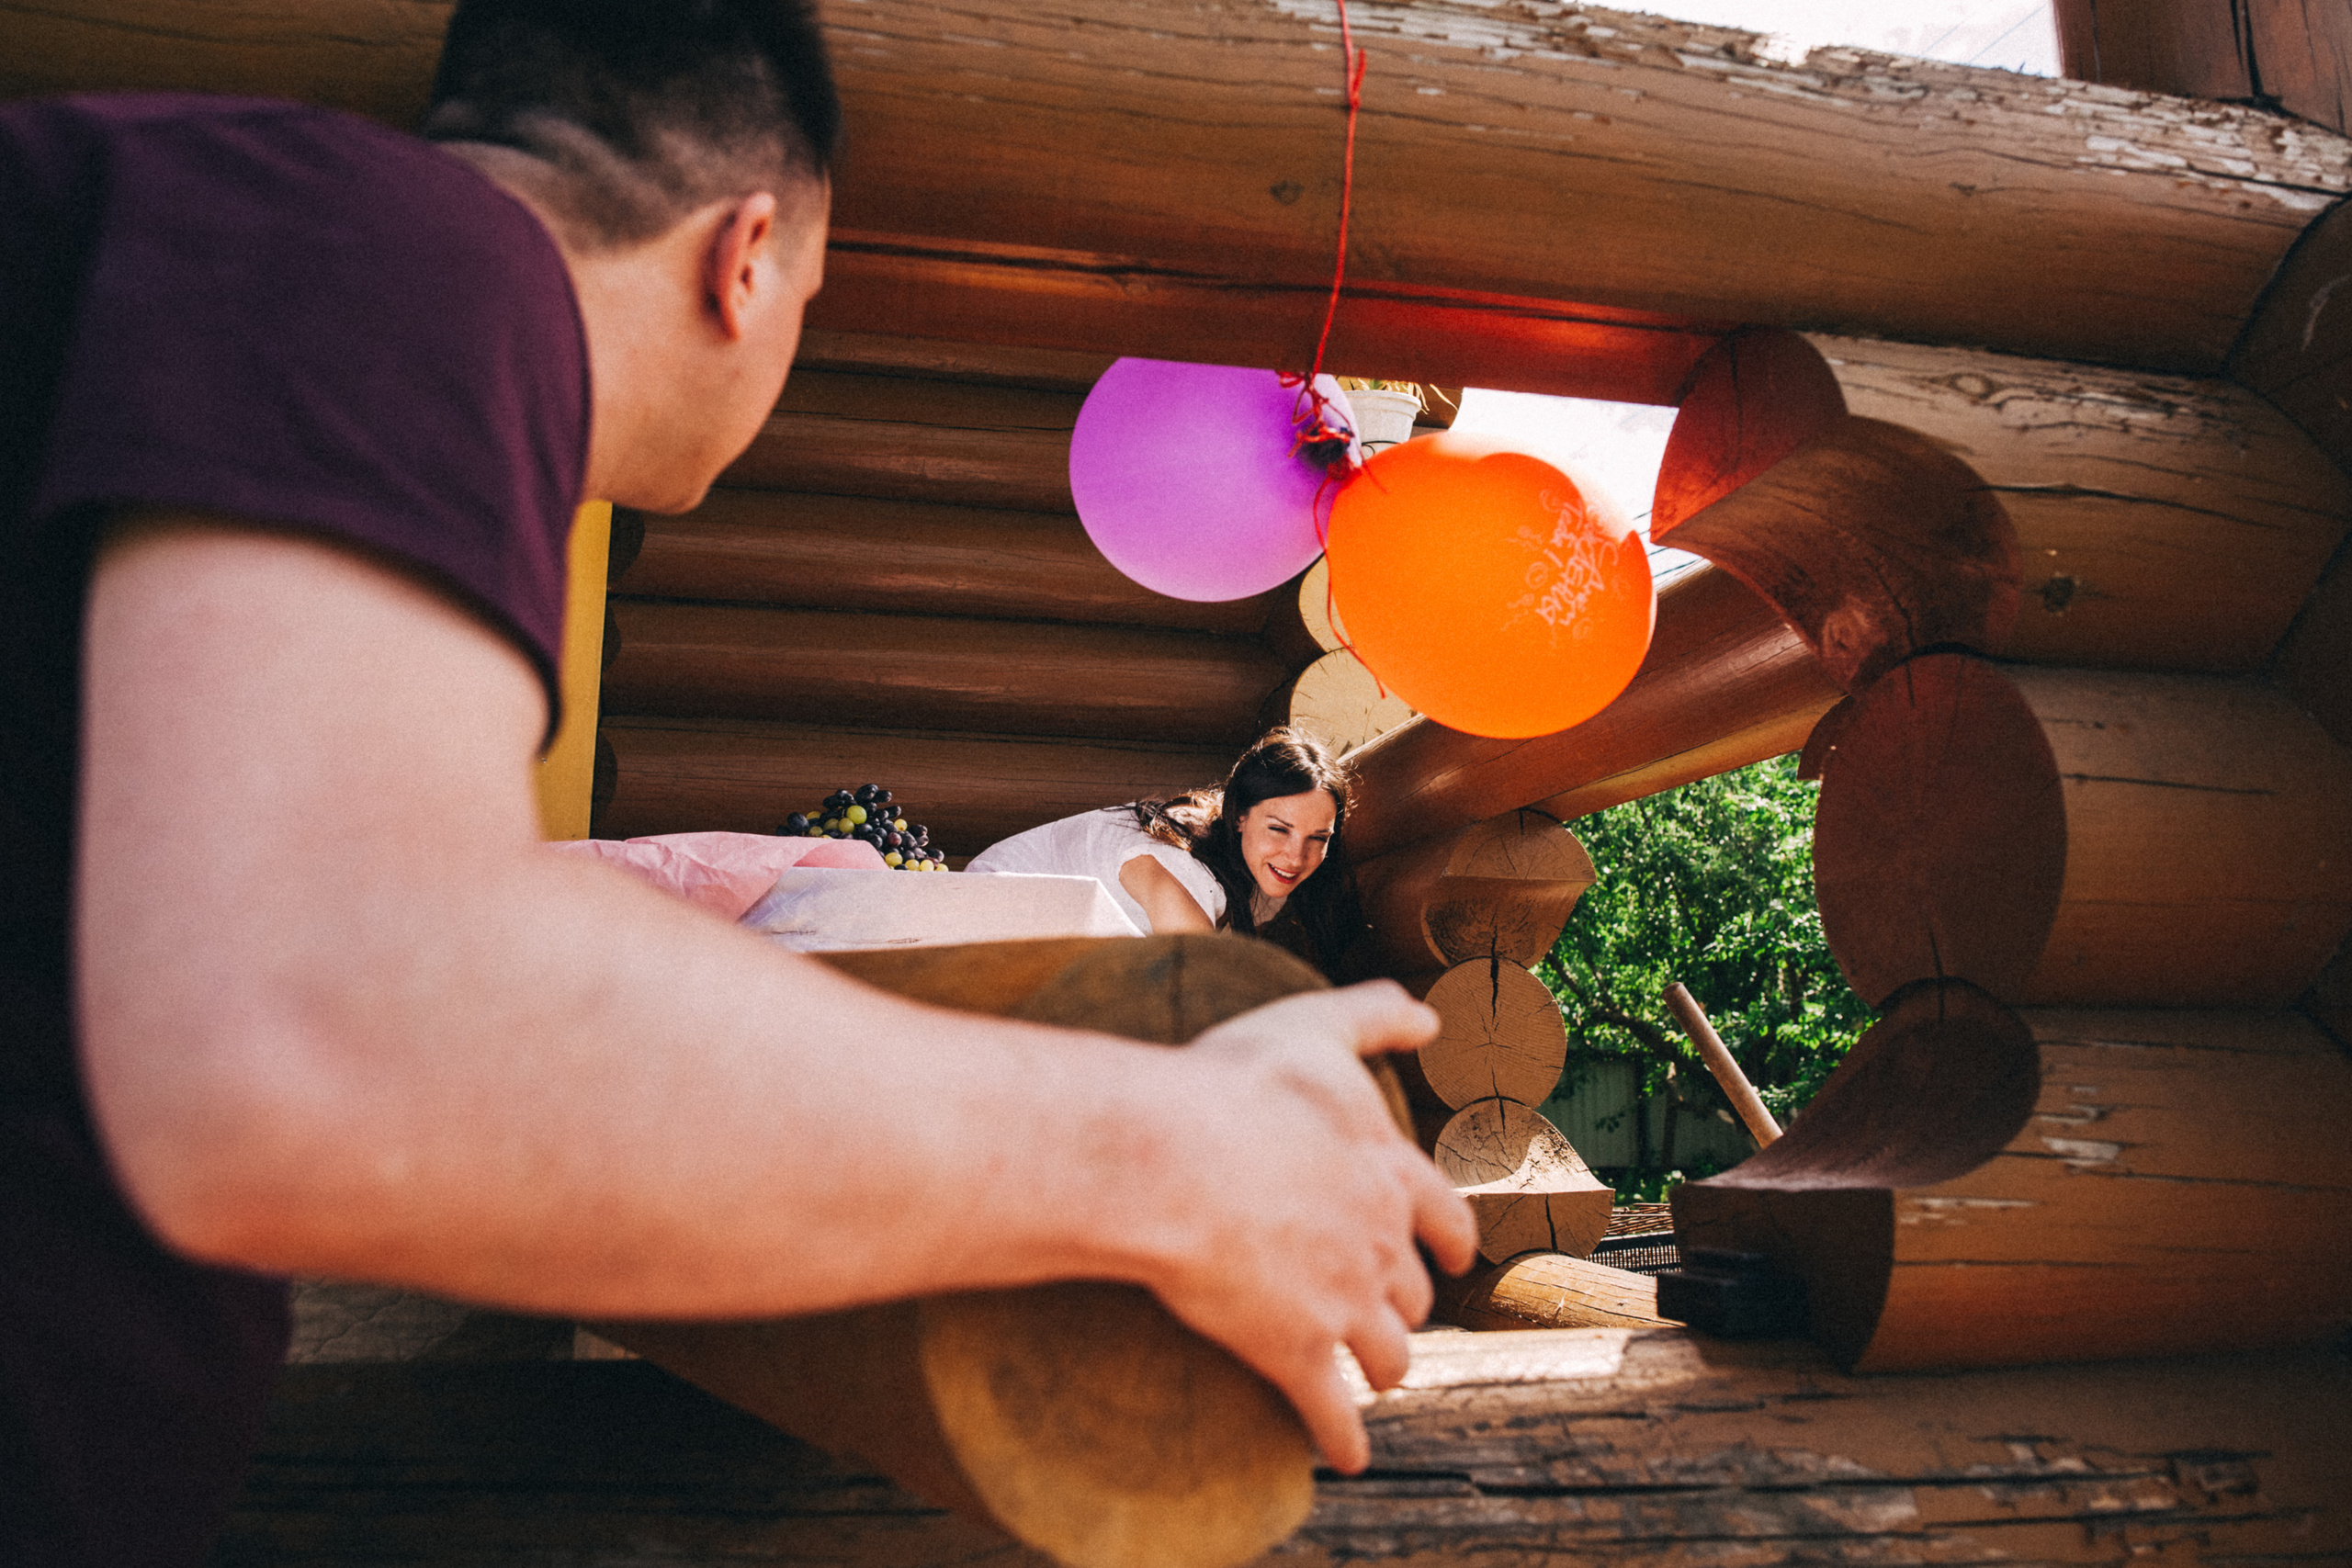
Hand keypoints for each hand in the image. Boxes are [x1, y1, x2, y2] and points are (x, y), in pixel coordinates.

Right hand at [1138, 982, 1477, 1472]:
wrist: (1173, 1160)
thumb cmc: (1233, 1087)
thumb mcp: (1311, 1026)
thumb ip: (1375, 1015)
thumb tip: (1434, 1015)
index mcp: (1388, 1170)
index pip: (1442, 1214)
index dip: (1451, 1238)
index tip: (1456, 1256)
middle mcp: (1380, 1242)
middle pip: (1413, 1291)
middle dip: (1408, 1306)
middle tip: (1395, 1317)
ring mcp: (1343, 1302)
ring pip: (1387, 1353)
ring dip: (1386, 1370)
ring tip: (1375, 1379)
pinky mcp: (1296, 1352)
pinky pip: (1331, 1412)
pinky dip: (1343, 1438)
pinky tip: (1348, 1456)